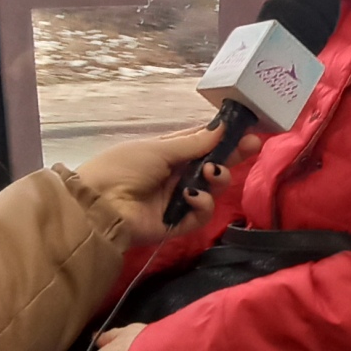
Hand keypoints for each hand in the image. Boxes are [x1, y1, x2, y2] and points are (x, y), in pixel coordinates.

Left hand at [76, 123, 260, 244]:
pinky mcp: (179, 224)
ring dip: (219, 178)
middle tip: (252, 146)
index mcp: (172, 153)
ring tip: (211, 172)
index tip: (249, 130)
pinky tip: (190, 196)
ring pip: (214, 189)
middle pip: (215, 165)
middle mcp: (179, 175)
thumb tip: (223, 126)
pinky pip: (202, 213)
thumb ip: (195, 142)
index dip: (227, 138)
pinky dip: (202, 203)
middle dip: (234, 155)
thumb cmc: (124, 166)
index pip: (206, 144)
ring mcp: (180, 200)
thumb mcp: (160, 148)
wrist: (99, 204)